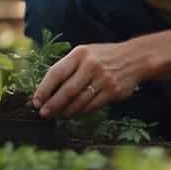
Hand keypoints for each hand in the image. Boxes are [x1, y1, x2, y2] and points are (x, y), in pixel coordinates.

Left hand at [32, 41, 147, 118]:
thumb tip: (46, 90)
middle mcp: (91, 65)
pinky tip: (73, 114)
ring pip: (79, 101)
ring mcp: (103, 79)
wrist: (135, 58)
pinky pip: (92, 106)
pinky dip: (80, 112)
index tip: (35, 101)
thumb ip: (67, 68)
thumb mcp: (85, 54)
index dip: (44, 89)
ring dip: (66, 111)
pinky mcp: (113, 91)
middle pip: (67, 90)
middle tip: (43, 113)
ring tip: (58, 115)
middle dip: (53, 104)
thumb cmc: (103, 57)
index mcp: (80, 53)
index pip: (56, 72)